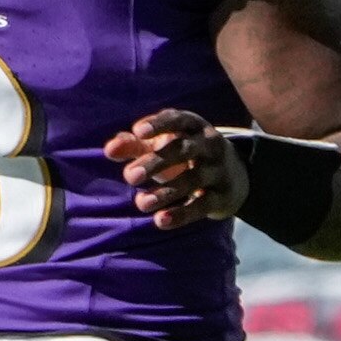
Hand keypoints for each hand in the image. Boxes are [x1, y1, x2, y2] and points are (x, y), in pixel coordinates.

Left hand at [104, 110, 249, 229]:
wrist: (232, 178)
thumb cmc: (184, 156)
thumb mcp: (161, 146)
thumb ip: (134, 145)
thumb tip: (109, 150)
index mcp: (193, 126)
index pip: (177, 119)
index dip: (159, 124)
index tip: (138, 131)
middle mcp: (209, 144)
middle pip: (183, 149)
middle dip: (156, 162)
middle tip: (130, 176)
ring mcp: (219, 170)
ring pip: (193, 179)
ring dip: (165, 192)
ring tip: (141, 203)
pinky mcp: (222, 197)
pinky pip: (202, 206)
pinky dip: (181, 214)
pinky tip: (160, 221)